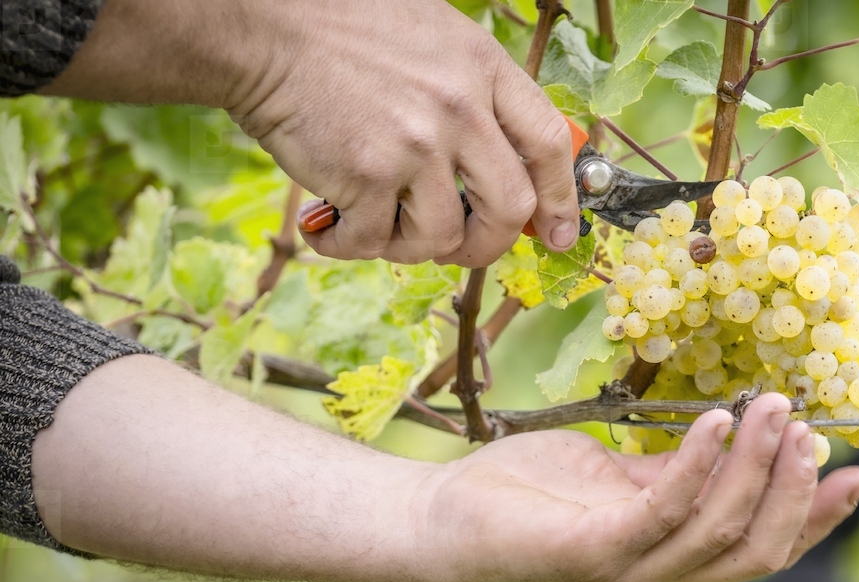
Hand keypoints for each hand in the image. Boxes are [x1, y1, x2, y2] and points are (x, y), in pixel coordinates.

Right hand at [45, 0, 580, 267]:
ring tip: (375, 221)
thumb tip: (502, 163)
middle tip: (460, 247)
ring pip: (442, 237)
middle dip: (490, 244)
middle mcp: (460, 108)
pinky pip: (376, 242)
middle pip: (510, 209)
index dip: (563, 200)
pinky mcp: (366, 176)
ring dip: (409, 245)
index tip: (560, 235)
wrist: (263, 25)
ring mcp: (416, 144)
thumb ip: (474, 94)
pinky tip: (327, 222)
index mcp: (482, 68)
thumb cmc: (342, 31)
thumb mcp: (433, 39)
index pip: (548, 145)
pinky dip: (350, 244)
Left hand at [416, 394, 858, 581]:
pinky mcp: (592, 551)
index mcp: (675, 556)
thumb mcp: (619, 475)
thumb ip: (676, 469)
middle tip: (810, 427)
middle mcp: (661, 574)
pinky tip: (719, 418)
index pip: (764, 548)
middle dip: (793, 488)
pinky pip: (662, 507)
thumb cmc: (531, 492)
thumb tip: (737, 435)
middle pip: (756, 548)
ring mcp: (628, 569)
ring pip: (718, 528)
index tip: (858, 471)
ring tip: (774, 408)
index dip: (817, 518)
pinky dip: (698, 463)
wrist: (446, 517)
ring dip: (754, 465)